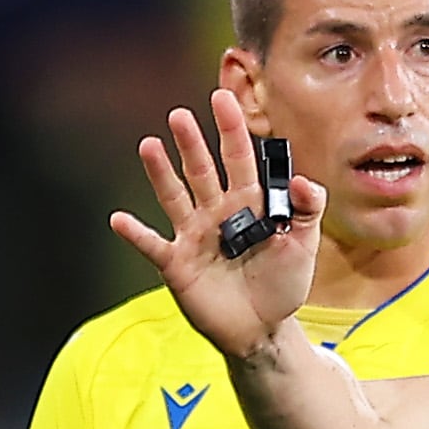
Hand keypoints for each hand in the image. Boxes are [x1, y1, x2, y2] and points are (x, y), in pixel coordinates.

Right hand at [110, 88, 324, 363]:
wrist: (263, 330)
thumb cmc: (281, 284)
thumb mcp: (303, 245)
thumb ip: (308, 209)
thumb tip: (302, 180)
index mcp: (248, 202)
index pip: (238, 158)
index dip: (231, 129)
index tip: (222, 99)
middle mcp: (217, 212)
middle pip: (202, 170)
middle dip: (192, 143)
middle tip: (180, 116)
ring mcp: (194, 236)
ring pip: (175, 197)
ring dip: (161, 173)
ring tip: (149, 146)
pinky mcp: (177, 264)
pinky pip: (153, 245)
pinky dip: (135, 233)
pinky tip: (119, 219)